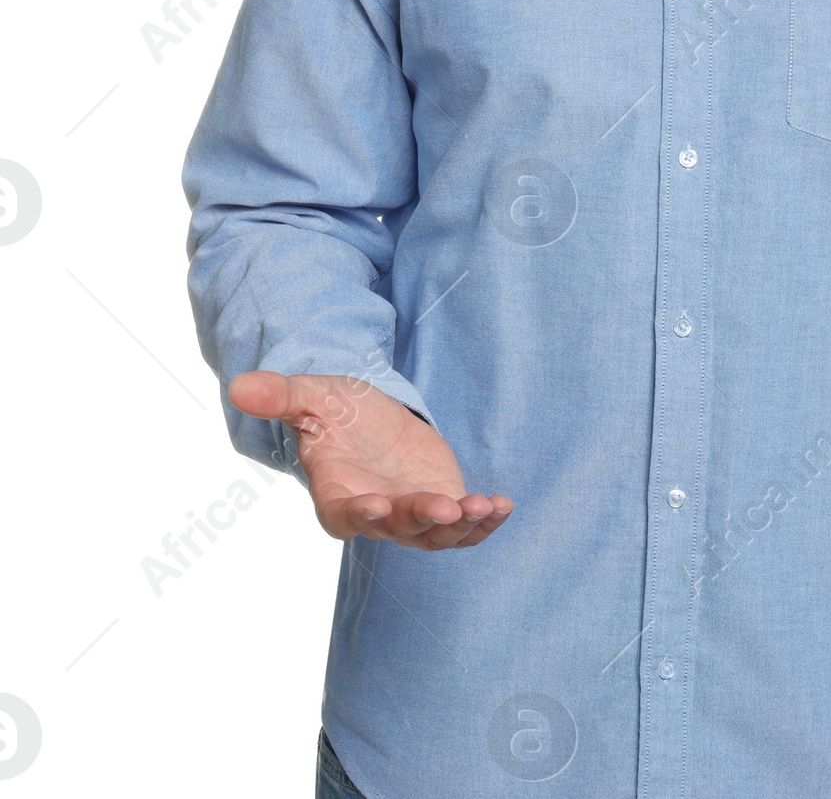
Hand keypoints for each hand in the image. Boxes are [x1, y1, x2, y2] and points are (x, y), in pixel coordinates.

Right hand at [228, 371, 513, 548]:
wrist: (369, 416)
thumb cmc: (335, 411)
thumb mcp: (310, 396)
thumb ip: (280, 395)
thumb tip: (239, 385)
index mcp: (337, 493)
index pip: (345, 514)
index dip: (360, 514)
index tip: (376, 506)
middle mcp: (376, 512)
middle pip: (398, 527)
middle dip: (422, 519)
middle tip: (446, 506)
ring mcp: (411, 514)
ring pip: (435, 535)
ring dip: (461, 526)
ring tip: (484, 507)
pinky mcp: (442, 506)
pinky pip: (463, 527)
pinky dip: (483, 523)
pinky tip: (502, 506)